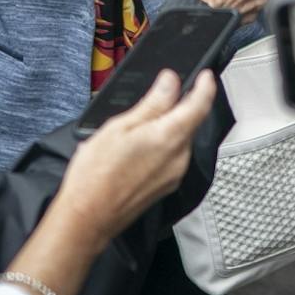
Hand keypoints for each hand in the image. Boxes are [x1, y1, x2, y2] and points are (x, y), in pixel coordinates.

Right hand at [52, 68, 219, 243]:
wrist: (88, 218)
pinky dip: (161, 146)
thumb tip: (171, 82)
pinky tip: (136, 149)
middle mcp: (179, 157)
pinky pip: (171, 158)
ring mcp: (175, 174)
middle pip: (190, 123)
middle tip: (158, 98)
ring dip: (167, 129)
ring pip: (179, 141)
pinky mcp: (167, 186)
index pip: (200, 105)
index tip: (206, 76)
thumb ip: (152, 104)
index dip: (206, 87)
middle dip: (178, 108)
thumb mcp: (120, 127)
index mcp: (169, 137)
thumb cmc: (96, 175)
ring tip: (135, 129)